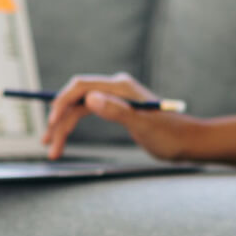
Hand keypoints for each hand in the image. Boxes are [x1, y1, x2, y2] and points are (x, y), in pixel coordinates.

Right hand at [40, 72, 198, 160]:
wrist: (187, 142)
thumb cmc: (169, 135)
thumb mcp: (142, 125)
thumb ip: (117, 110)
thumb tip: (90, 98)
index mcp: (120, 86)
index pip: (81, 87)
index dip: (62, 103)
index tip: (52, 123)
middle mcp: (115, 88)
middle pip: (76, 99)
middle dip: (59, 120)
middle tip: (48, 143)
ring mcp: (115, 98)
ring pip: (79, 108)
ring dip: (63, 127)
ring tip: (52, 149)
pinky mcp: (116, 109)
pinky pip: (86, 113)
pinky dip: (74, 126)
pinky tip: (64, 138)